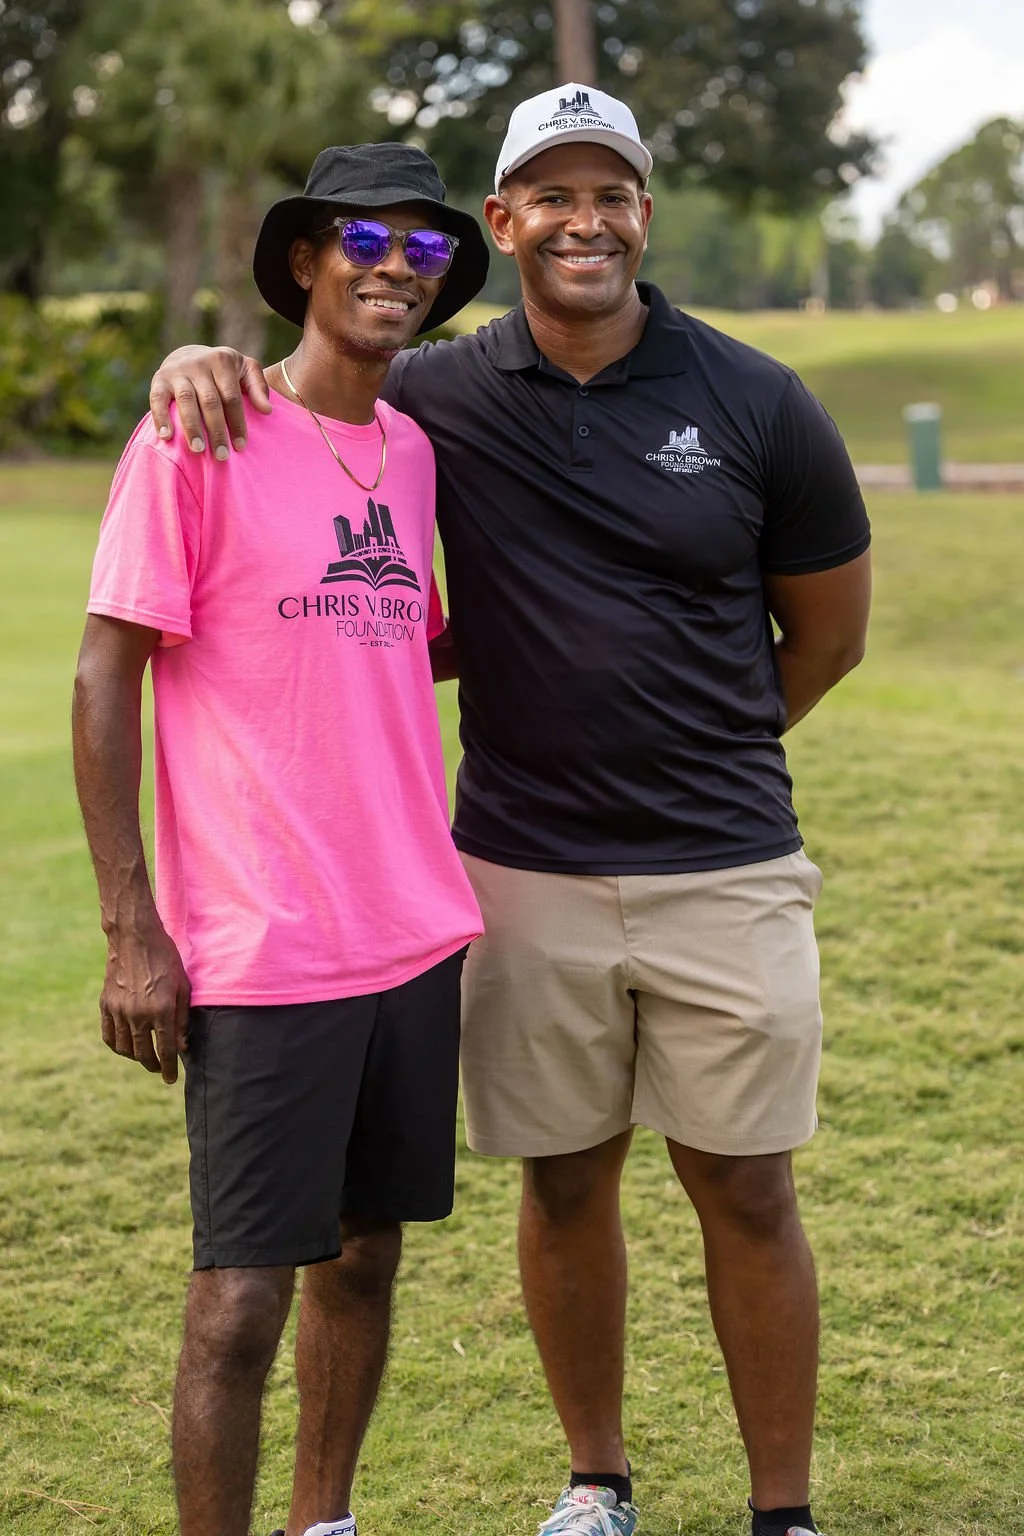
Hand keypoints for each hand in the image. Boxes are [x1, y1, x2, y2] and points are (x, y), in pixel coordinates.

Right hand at [100, 921, 191, 1084]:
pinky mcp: (106, 1004)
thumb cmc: (166, 958)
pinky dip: (117, 1046)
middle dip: (153, 1066)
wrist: (135, 936)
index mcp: (161, 1010)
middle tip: (160, 1069)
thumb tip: (181, 1046)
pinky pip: (109, 1035)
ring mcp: (119, 1010)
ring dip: (135, 1057)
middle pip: (143, 1054)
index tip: (171, 1079)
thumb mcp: (183, 986)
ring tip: (145, 1056)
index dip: (169, 1068)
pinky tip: (126, 1046)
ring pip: (124, 1048)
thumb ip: (182, 1018)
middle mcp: (138, 1014)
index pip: (166, 1050)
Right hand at [149, 345, 271, 456]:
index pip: (232, 397)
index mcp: (222, 360)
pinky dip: (161, 417)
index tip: (240, 446)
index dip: (236, 422)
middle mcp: (199, 364)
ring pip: (186, 401)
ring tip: (198, 449)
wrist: (188, 354)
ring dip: (192, 427)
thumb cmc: (224, 370)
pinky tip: (166, 437)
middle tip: (221, 456)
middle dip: (216, 430)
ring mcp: (178, 371)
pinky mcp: (159, 378)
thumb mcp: (245, 370)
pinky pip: (157, 399)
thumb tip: (267, 411)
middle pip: (210, 401)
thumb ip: (258, 387)